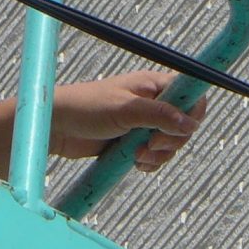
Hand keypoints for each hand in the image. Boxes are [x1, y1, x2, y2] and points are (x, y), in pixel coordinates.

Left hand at [46, 70, 209, 170]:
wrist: (55, 128)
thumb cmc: (85, 108)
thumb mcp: (125, 110)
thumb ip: (160, 115)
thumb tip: (191, 124)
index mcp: (154, 85)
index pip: (191, 95)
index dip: (192, 113)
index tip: (178, 128)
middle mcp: (153, 103)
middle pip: (184, 125)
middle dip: (171, 140)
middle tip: (148, 144)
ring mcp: (144, 124)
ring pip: (171, 143)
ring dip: (159, 155)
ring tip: (136, 155)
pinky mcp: (134, 141)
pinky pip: (156, 156)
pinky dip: (150, 163)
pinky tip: (134, 163)